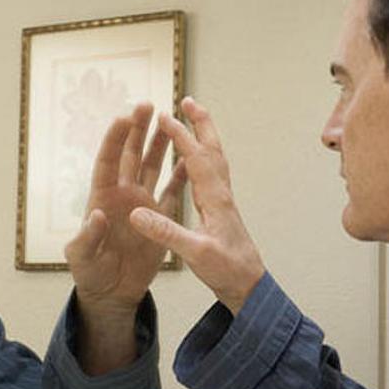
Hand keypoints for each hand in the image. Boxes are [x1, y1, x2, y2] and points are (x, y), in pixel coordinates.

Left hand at [66, 102, 186, 315]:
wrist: (112, 292)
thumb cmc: (90, 274)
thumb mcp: (81, 258)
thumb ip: (86, 238)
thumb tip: (95, 215)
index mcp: (102, 198)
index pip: (107, 162)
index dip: (114, 139)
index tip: (123, 117)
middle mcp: (122, 195)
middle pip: (130, 155)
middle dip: (138, 129)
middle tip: (147, 105)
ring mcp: (141, 203)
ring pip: (151, 166)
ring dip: (159, 143)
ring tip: (169, 120)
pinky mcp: (158, 217)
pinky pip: (172, 190)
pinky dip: (180, 175)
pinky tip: (190, 158)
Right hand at [128, 97, 264, 314]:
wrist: (250, 287)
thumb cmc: (227, 272)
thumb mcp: (195, 254)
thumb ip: (166, 233)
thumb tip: (138, 214)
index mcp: (215, 200)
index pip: (196, 159)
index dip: (180, 136)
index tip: (165, 116)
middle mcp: (221, 195)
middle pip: (213, 149)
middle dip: (201, 123)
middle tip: (188, 101)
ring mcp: (223, 201)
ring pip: (215, 158)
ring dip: (204, 135)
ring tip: (192, 119)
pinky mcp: (221, 211)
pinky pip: (212, 174)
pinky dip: (203, 157)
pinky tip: (196, 161)